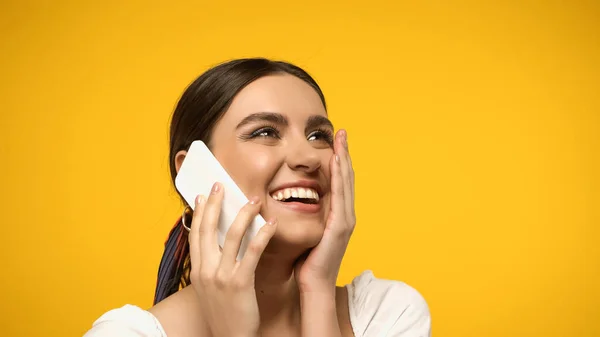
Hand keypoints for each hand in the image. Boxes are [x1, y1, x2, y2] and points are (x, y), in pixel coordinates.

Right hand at [188, 182, 276, 336]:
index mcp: (197, 272)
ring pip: (231, 236)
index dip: (198, 214)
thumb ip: (212, 267)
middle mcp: (205, 271)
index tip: (201, 196)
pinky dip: (262, 234)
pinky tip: (271, 224)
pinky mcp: (240, 283)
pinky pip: (252, 252)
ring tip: (254, 199)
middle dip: (214, 204)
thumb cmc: (225, 314)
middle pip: (208, 229)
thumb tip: (219, 246)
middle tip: (220, 185)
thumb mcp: (211, 290)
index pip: (196, 235)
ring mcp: (221, 277)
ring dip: (243, 214)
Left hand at [295, 129, 355, 293]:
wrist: (314, 286)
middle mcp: (346, 215)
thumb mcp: (307, 232)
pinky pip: (340, 196)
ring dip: (344, 159)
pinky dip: (340, 177)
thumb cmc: (307, 262)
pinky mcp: (340, 226)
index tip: (334, 141)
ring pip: (346, 182)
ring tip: (341, 139)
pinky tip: (336, 161)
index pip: (339, 182)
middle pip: (346, 177)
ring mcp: (345, 220)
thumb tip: (292, 202)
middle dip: (344, 153)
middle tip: (341, 131)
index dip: (338, 160)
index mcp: (338, 215)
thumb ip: (305, 217)